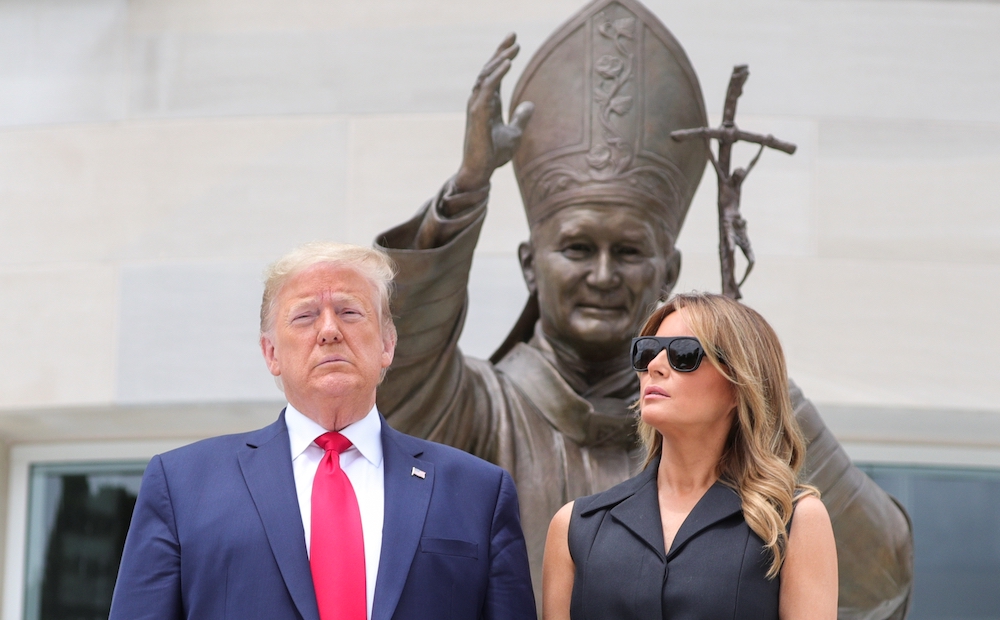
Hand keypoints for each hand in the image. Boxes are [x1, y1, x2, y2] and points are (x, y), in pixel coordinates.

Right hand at [452, 33, 534, 201]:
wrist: (482, 171)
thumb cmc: (494, 154)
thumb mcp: (515, 133)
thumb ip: (521, 118)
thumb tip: (530, 105)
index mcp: (488, 103)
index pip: (496, 74)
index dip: (503, 56)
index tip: (515, 42)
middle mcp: (480, 100)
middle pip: (490, 69)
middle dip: (501, 51)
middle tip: (513, 35)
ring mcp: (476, 105)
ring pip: (486, 75)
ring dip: (500, 59)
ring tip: (514, 48)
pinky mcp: (477, 112)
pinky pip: (487, 88)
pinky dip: (497, 74)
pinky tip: (508, 63)